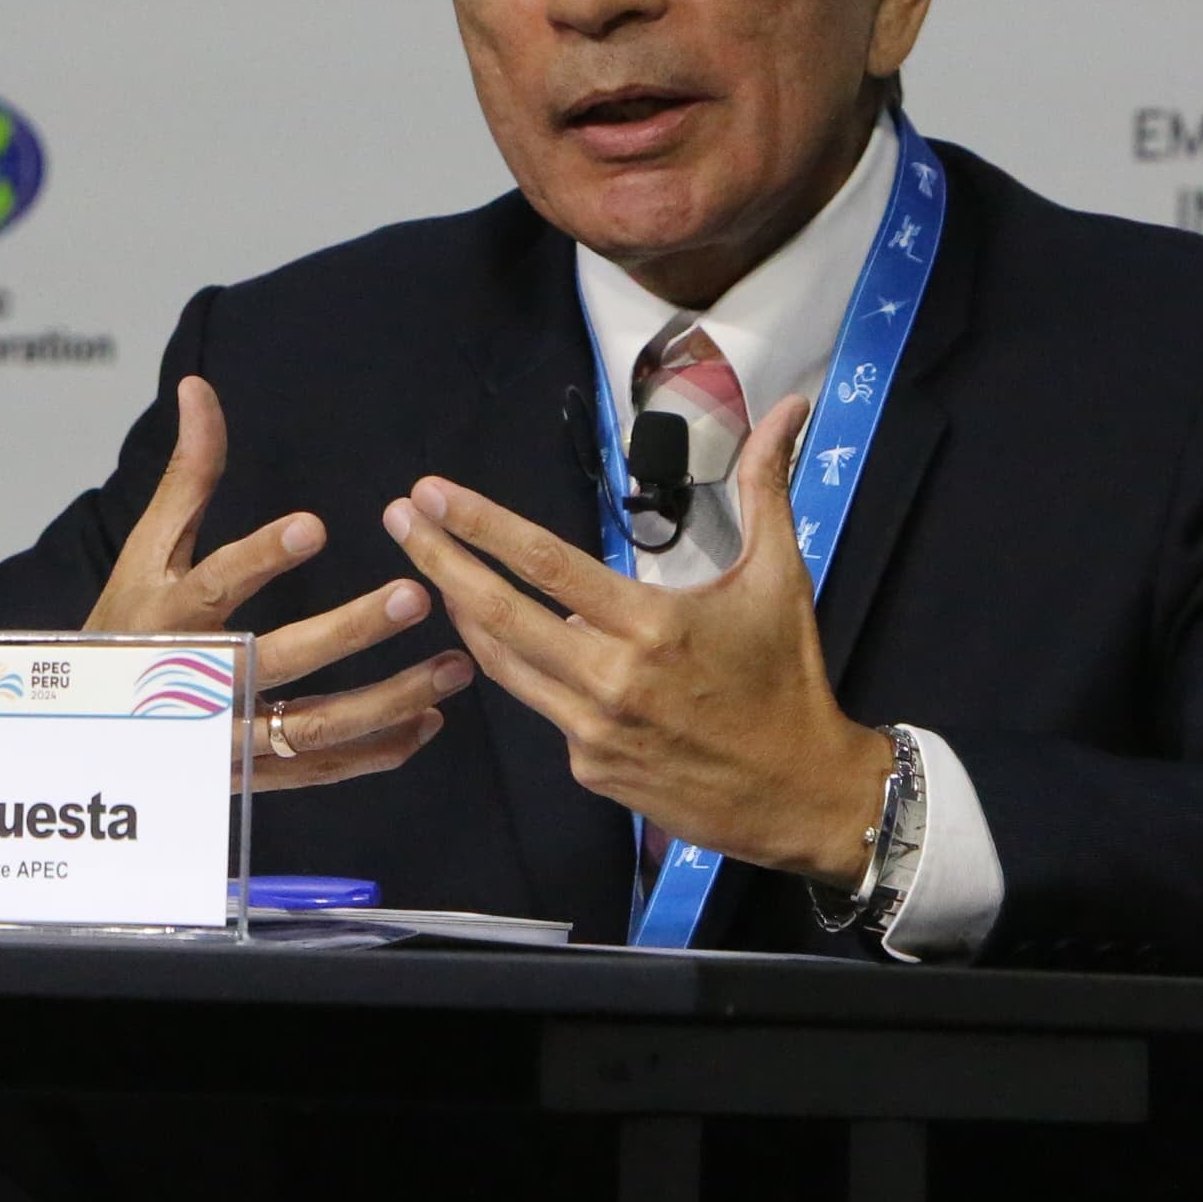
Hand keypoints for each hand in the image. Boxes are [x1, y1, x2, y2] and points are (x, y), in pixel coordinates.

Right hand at [89, 375, 471, 792]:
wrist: (90, 729)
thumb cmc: (128, 623)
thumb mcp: (148, 549)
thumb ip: (188, 475)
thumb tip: (202, 389)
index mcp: (167, 619)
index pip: (215, 587)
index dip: (259, 558)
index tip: (313, 526)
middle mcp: (195, 685)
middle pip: (279, 661)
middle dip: (351, 630)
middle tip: (416, 595)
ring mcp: (225, 739)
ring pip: (315, 725)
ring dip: (391, 697)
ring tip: (454, 665)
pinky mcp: (249, 777)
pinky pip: (321, 768)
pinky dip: (377, 750)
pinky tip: (429, 720)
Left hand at [381, 397, 889, 881]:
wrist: (804, 794)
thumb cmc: (789, 679)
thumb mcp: (782, 576)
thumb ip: (767, 487)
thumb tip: (789, 406)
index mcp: (651, 625)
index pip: (545, 563)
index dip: (480, 524)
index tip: (431, 492)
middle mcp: (611, 679)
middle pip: (499, 615)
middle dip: (439, 562)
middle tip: (398, 519)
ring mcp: (593, 732)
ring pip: (506, 666)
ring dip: (466, 616)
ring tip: (437, 575)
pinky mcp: (590, 771)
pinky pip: (545, 711)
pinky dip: (535, 673)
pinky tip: (536, 650)